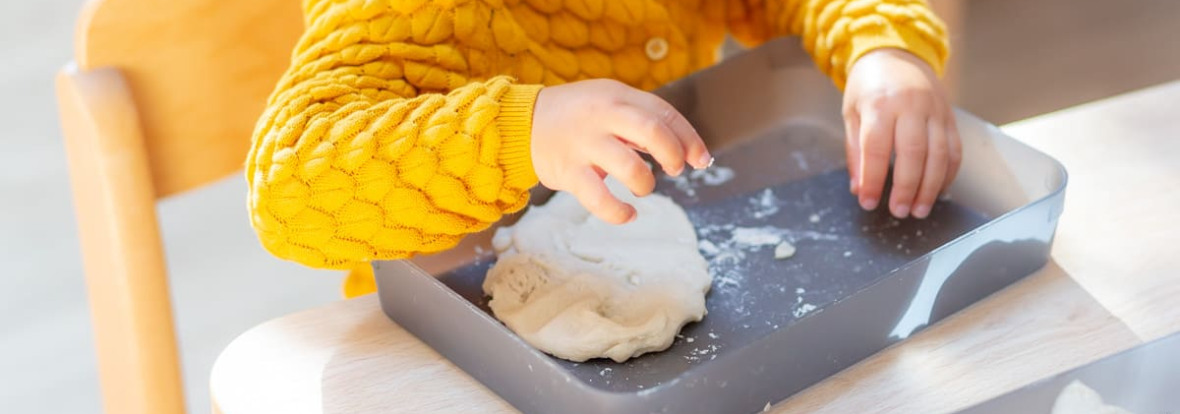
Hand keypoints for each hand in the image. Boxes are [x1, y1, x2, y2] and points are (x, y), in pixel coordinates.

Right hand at [531, 79, 711, 223]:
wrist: (522, 123)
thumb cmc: (577, 117)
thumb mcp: (608, 102)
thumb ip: (642, 121)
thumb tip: (686, 151)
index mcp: (617, 96)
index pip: (664, 113)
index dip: (689, 138)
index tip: (700, 160)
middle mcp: (602, 116)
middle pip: (652, 131)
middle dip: (673, 154)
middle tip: (674, 170)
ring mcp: (584, 143)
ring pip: (629, 167)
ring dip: (646, 183)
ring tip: (643, 188)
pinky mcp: (568, 171)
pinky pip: (599, 198)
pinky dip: (620, 212)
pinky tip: (628, 214)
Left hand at [843, 48, 961, 218]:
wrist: (896, 54)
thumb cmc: (868, 87)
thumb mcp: (851, 113)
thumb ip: (855, 151)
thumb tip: (858, 188)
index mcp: (880, 104)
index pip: (876, 149)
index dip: (873, 180)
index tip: (868, 202)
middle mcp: (911, 106)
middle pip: (913, 153)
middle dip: (907, 188)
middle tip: (900, 212)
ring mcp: (935, 110)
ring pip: (939, 154)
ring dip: (931, 187)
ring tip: (920, 210)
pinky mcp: (950, 116)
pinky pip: (954, 149)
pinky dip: (948, 174)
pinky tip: (937, 191)